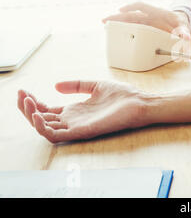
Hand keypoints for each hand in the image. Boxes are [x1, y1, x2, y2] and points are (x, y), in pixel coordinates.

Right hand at [17, 81, 155, 142]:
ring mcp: (77, 127)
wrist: (140, 102)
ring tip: (28, 103)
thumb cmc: (123, 96)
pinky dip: (44, 128)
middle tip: (21, 96)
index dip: (34, 102)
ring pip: (46, 129)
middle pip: (43, 119)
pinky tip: (39, 116)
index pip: (47, 110)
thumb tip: (56, 85)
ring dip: (32, 117)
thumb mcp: (95, 85)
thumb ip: (76, 85)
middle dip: (27, 108)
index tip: (25, 91)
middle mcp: (73, 120)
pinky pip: (58, 136)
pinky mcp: (84, 131)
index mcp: (75, 110)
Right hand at [103, 2, 190, 39]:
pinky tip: (114, 32)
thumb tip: (185, 38)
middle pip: (130, 14)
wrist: (181, 24)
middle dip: (118, 17)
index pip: (142, 6)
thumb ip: (184, 32)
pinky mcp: (143, 28)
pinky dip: (122, 28)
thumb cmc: (181, 24)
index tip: (121, 10)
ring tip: (105, 25)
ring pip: (128, 20)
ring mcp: (145, 22)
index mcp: (157, 12)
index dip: (131, 7)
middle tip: (105, 20)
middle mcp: (148, 16)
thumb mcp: (184, 27)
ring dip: (117, 22)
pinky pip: (131, 27)